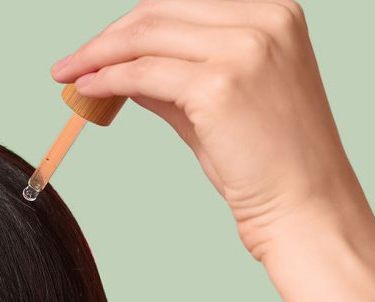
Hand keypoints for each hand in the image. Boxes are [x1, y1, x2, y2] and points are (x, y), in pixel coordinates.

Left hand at [51, 0, 368, 260]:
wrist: (306, 208)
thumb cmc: (270, 163)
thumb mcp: (222, 101)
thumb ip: (176, 76)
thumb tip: (123, 68)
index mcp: (275, 13)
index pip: (182, 3)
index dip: (132, 24)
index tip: (98, 47)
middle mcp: (265, 20)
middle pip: (160, 11)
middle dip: (108, 37)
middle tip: (72, 63)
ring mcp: (245, 49)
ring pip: (145, 37)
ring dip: (97, 55)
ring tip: (68, 76)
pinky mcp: (219, 85)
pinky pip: (142, 75)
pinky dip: (107, 81)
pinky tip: (89, 91)